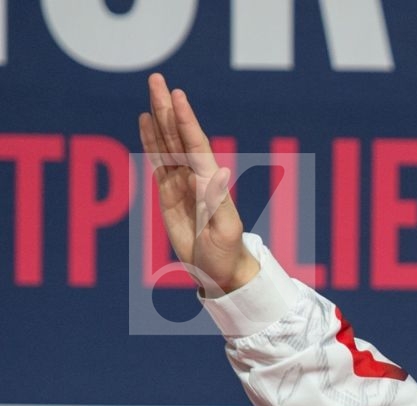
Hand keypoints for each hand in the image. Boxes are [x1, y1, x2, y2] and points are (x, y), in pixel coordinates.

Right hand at [137, 73, 258, 295]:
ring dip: (158, 117)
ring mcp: (182, 182)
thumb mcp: (226, 231)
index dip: (185, 121)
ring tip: (152, 91)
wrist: (221, 271)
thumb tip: (217, 173)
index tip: (178, 96)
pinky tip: (146, 122)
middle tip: (157, 79)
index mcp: (211, 182)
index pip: (195, 145)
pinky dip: (151, 140)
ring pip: (166, 143)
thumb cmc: (227, 254)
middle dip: (167, 108)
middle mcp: (196, 176)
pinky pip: (157, 161)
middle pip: (177, 135)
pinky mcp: (168, 192)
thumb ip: (218, 204)